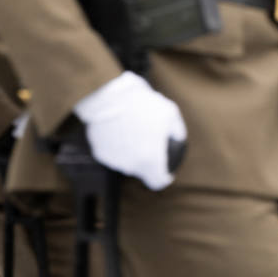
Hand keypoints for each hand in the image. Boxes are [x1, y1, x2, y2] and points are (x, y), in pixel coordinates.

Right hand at [73, 72, 186, 190]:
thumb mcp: (170, 112)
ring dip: (131, 151)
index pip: (157, 182)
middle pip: (141, 170)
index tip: (166, 171)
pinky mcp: (99, 151)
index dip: (163, 177)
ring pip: (126, 162)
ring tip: (134, 129)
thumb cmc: (143, 103)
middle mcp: (129, 165)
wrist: (109, 94)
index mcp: (149, 159)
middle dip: (146, 160)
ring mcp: (112, 159)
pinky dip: (117, 144)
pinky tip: (121, 127)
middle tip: (149, 139)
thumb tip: (178, 138)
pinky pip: (112, 152)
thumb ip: (176, 130)